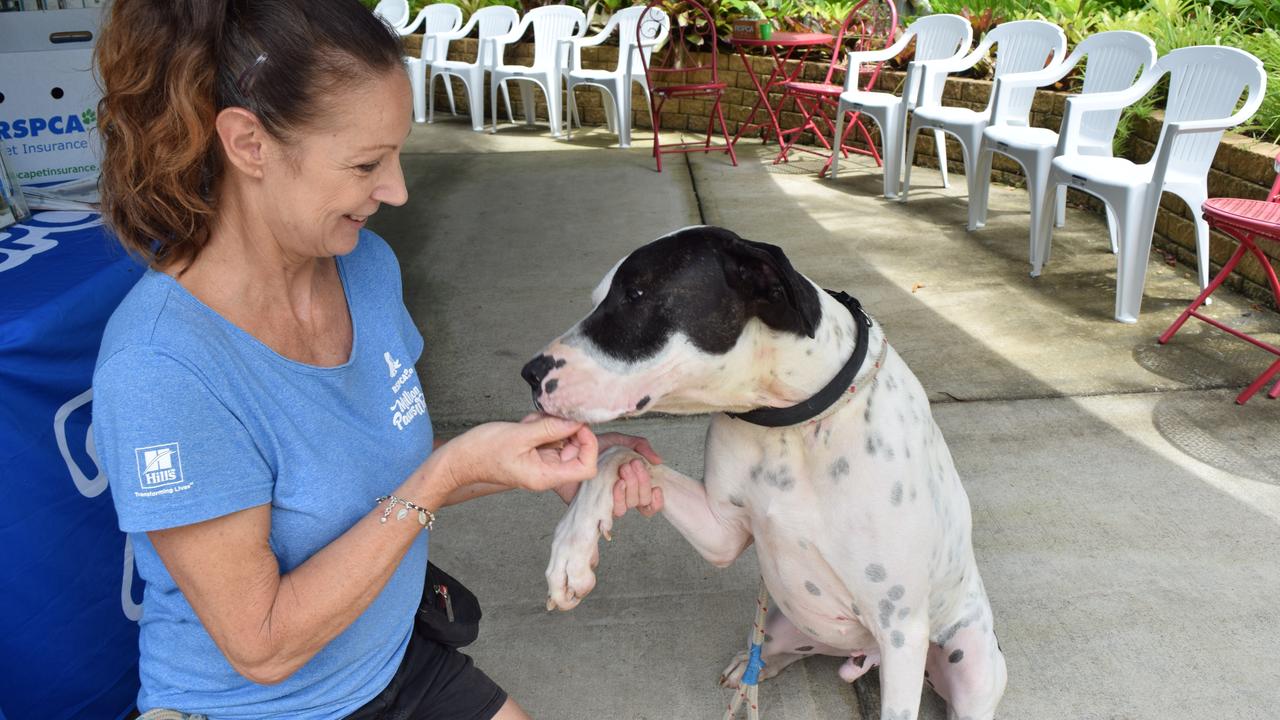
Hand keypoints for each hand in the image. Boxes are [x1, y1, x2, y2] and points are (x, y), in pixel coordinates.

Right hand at [433, 414, 597, 493]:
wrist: (459, 459)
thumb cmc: (482, 452)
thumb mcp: (519, 436)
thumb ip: (549, 429)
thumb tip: (576, 422)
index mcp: (545, 476)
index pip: (586, 467)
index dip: (588, 445)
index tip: (577, 426)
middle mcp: (546, 472)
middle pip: (576, 451)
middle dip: (565, 430)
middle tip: (547, 419)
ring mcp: (540, 462)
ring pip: (562, 440)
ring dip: (550, 426)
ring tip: (529, 423)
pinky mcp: (533, 453)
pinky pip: (548, 437)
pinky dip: (540, 426)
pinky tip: (525, 424)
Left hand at [554, 432, 664, 517]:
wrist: (571, 449)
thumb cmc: (594, 448)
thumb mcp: (621, 441)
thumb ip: (641, 446)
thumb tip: (658, 461)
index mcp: (631, 482)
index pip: (650, 501)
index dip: (657, 499)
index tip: (657, 486)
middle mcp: (622, 494)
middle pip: (643, 501)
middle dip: (641, 481)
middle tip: (631, 465)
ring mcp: (609, 501)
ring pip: (629, 506)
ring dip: (631, 486)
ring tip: (622, 469)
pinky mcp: (596, 505)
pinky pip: (613, 511)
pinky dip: (619, 497)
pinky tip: (617, 484)